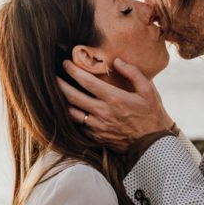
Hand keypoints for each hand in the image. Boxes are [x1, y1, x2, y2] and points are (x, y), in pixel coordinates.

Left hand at [57, 58, 173, 149]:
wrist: (152, 144)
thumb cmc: (151, 115)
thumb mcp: (148, 90)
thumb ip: (133, 73)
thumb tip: (117, 60)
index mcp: (114, 98)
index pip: (86, 81)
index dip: (73, 71)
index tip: (65, 63)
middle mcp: (102, 112)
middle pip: (72, 97)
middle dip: (59, 84)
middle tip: (51, 76)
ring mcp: (97, 127)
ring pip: (71, 113)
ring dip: (61, 102)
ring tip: (54, 93)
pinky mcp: (96, 137)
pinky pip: (78, 126)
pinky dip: (71, 117)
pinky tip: (68, 109)